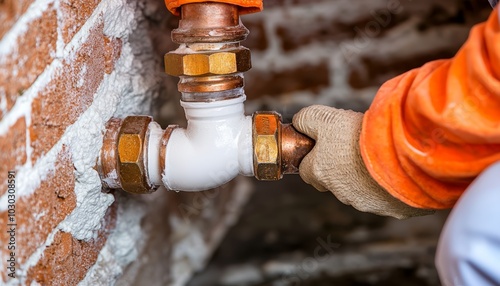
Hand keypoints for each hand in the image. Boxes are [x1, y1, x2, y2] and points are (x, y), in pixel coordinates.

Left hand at [293, 105, 432, 218]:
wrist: (402, 152)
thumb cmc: (359, 135)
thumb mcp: (324, 117)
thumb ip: (305, 120)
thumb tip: (298, 124)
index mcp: (320, 172)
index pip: (306, 169)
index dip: (314, 155)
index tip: (327, 143)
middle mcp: (340, 192)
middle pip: (332, 181)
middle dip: (339, 167)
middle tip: (353, 147)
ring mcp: (366, 202)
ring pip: (359, 189)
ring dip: (364, 175)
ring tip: (377, 154)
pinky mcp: (391, 207)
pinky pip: (385, 196)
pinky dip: (387, 184)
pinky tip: (395, 167)